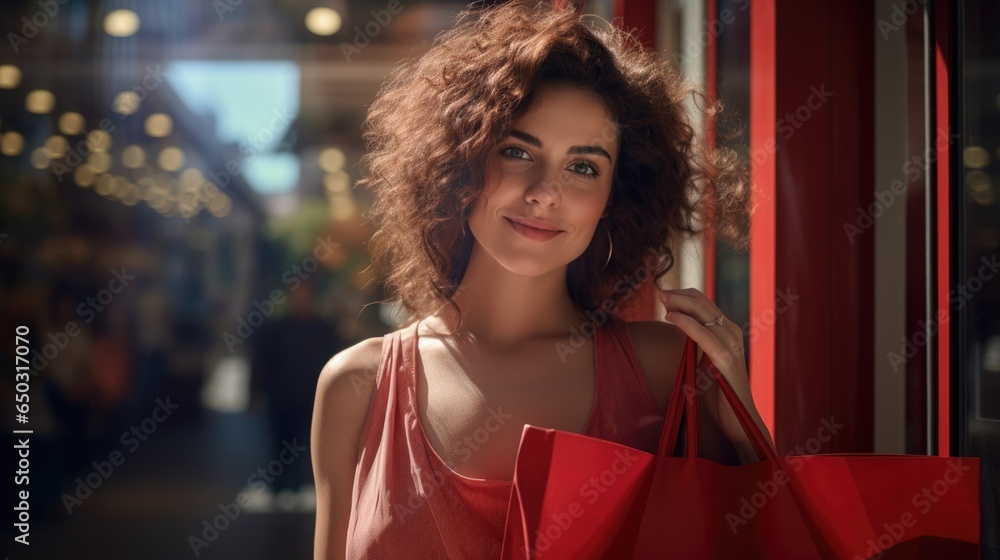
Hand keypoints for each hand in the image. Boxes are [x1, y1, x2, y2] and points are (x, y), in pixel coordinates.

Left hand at [657, 288, 774, 461]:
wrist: (738, 419)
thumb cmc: (718, 392)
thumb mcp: (702, 360)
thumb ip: (694, 343)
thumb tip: (674, 324)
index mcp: (727, 331)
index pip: (704, 302)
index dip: (682, 295)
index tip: (662, 295)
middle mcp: (732, 333)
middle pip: (703, 302)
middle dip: (678, 295)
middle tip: (659, 293)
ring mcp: (732, 345)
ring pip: (704, 314)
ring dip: (680, 304)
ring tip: (662, 302)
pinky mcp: (727, 360)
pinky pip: (704, 335)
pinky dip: (687, 323)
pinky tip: (672, 317)